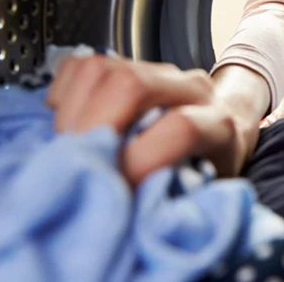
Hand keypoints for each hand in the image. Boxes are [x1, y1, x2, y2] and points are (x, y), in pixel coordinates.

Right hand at [46, 55, 245, 185]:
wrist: (219, 135)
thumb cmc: (207, 175)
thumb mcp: (203, 196)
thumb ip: (173, 201)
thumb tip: (133, 219)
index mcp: (218, 125)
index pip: (180, 127)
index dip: (143, 159)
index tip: (117, 191)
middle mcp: (189, 88)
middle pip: (132, 84)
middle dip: (94, 126)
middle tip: (77, 166)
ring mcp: (156, 72)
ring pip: (101, 70)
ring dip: (73, 112)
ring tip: (70, 150)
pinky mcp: (128, 63)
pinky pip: (82, 66)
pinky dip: (65, 95)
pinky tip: (69, 124)